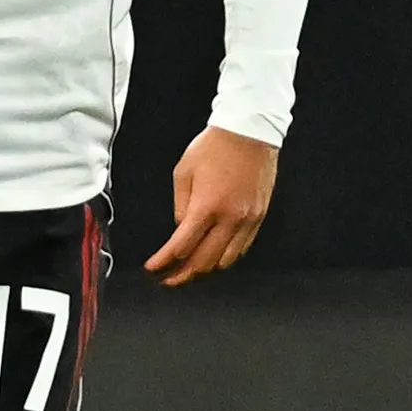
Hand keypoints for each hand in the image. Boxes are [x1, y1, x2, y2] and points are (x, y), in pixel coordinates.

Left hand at [146, 126, 277, 287]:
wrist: (249, 131)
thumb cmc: (214, 146)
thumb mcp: (183, 172)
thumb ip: (180, 206)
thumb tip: (180, 230)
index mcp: (206, 206)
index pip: (181, 247)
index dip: (163, 262)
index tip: (152, 268)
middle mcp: (229, 218)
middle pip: (203, 262)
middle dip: (182, 275)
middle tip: (168, 279)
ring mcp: (247, 220)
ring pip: (225, 261)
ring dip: (204, 271)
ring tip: (189, 271)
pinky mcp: (259, 217)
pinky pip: (241, 249)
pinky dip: (225, 258)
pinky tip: (213, 257)